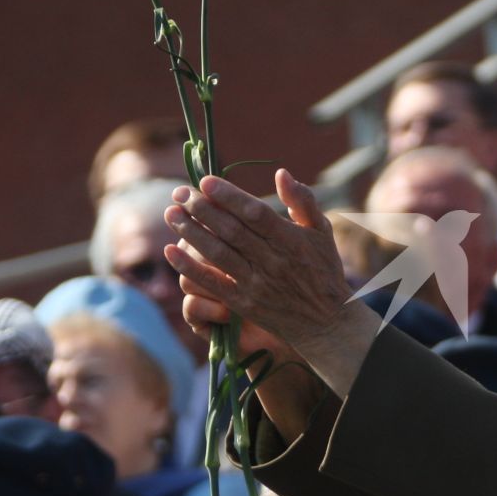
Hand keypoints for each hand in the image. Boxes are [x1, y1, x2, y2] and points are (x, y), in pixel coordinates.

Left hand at [166, 170, 358, 359]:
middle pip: (231, 231)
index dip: (229, 196)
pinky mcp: (244, 304)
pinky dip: (190, 268)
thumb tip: (281, 173)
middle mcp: (274, 262)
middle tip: (178, 193)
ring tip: (171, 214)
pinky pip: (213, 283)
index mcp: (292, 240)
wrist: (326, 322)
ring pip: (218, 253)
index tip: (205, 181)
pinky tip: (170, 252)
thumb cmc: (324, 269)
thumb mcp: (321, 232)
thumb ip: (302, 201)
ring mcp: (258, 284)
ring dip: (191, 233)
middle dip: (202, 209)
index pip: (256, 213)